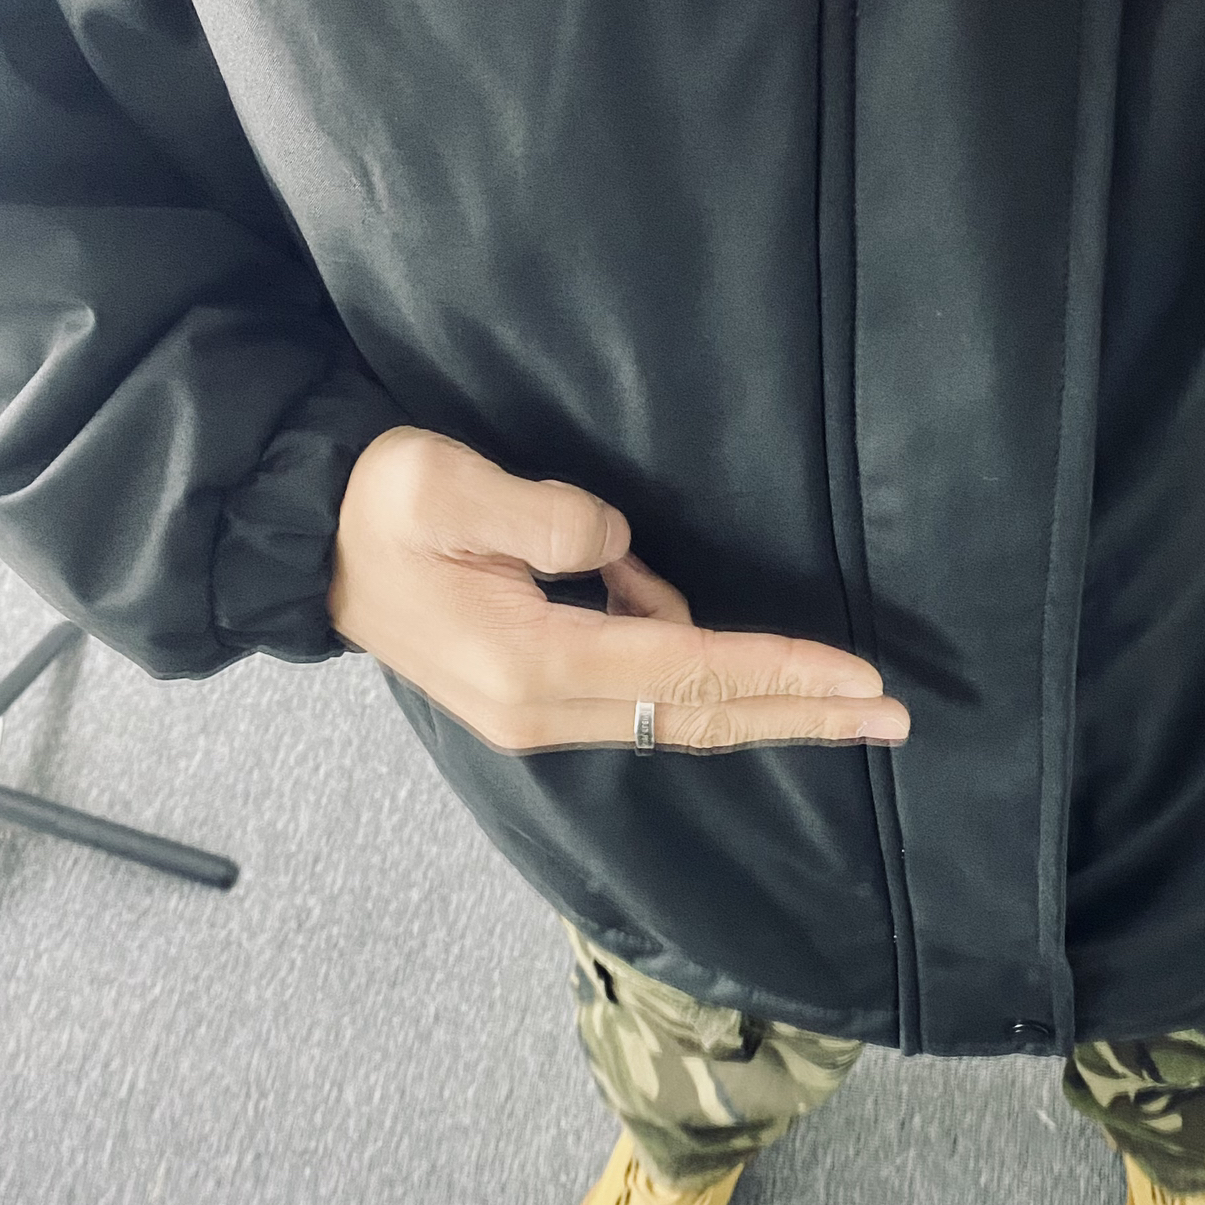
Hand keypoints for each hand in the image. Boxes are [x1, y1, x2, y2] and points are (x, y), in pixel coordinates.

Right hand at [326, 427, 909, 754]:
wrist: (308, 544)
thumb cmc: (379, 505)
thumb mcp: (451, 484)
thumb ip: (552, 519)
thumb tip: (622, 550)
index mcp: (532, 666)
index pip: (689, 669)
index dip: (781, 671)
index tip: (860, 681)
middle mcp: (545, 712)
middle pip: (704, 716)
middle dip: (804, 713)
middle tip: (895, 719)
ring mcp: (539, 716)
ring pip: (679, 710)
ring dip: (750, 685)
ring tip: (777, 651)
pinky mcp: (536, 702)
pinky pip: (643, 688)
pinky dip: (687, 659)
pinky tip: (663, 606)